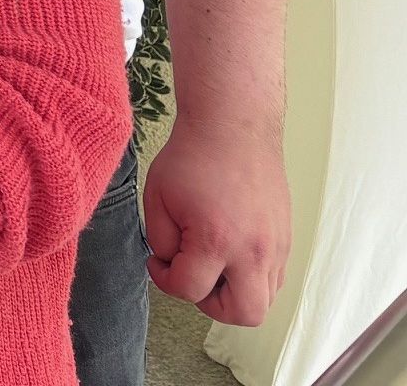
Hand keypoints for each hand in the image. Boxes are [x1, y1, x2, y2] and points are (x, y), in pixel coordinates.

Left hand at [145, 117, 289, 325]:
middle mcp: (254, 251)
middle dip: (211, 305)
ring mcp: (276, 247)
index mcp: (216, 241)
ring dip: (234, 293)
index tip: (158, 261)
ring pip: (265, 301)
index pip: (189, 290)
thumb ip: (162, 241)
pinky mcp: (286, 240)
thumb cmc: (192, 157)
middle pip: (244, 314)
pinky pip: (274, 279)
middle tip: (193, 276)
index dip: (164, 279)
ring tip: (210, 262)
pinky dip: (251, 278)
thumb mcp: (157, 198)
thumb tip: (173, 265)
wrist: (234, 127)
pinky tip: (228, 252)